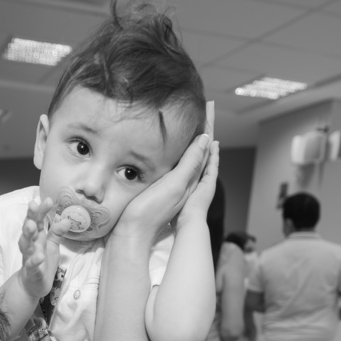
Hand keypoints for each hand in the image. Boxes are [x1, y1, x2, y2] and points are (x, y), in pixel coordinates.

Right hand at [16, 195, 60, 298]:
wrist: (33, 285)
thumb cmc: (42, 262)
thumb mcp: (52, 245)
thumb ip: (57, 232)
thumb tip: (67, 219)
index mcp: (36, 237)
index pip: (38, 220)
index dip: (42, 210)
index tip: (49, 199)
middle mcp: (30, 245)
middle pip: (28, 228)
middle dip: (30, 216)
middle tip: (33, 204)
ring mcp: (28, 258)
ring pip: (25, 245)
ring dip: (28, 234)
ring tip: (32, 225)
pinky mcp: (31, 272)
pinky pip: (31, 265)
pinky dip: (35, 260)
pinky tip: (40, 256)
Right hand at [116, 104, 214, 240]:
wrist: (131, 234)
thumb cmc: (151, 211)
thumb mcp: (174, 184)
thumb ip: (190, 163)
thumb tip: (206, 140)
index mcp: (191, 179)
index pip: (204, 147)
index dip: (207, 126)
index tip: (209, 106)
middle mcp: (185, 181)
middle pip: (199, 149)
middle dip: (203, 129)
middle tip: (205, 108)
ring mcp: (173, 185)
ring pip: (189, 156)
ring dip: (192, 139)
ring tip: (193, 123)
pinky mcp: (161, 189)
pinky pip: (176, 164)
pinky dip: (180, 151)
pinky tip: (172, 149)